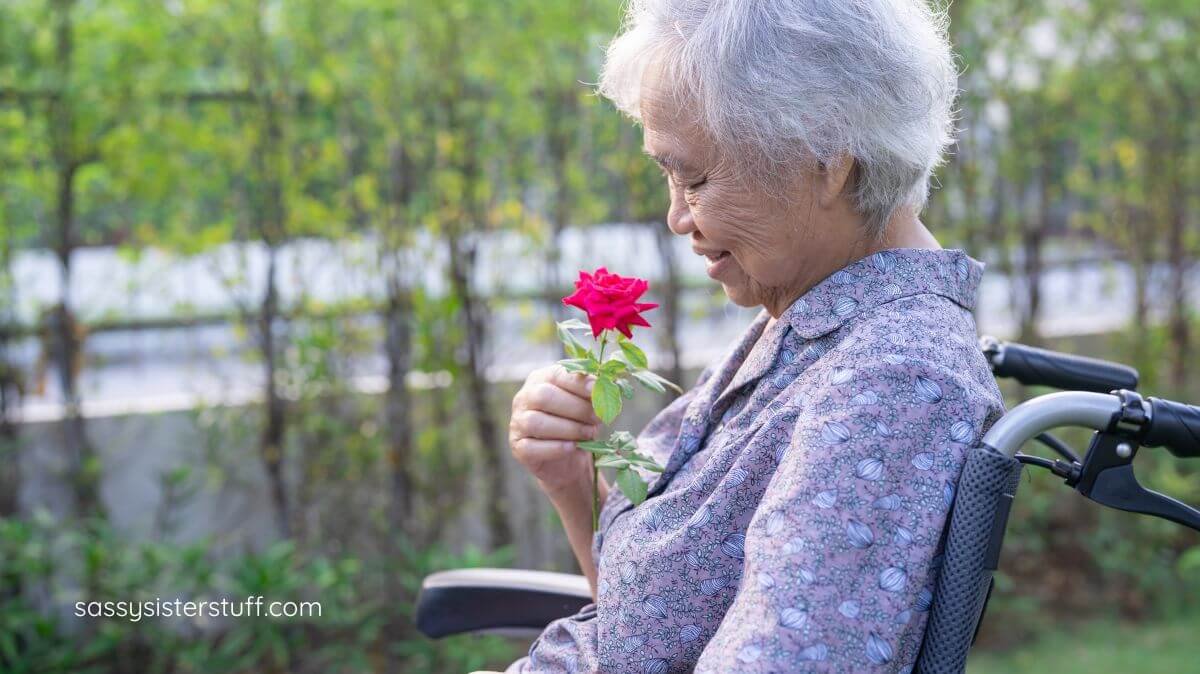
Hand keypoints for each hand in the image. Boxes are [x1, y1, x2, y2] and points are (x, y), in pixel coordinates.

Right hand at [509, 364, 601, 495]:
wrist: (570, 460)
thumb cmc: (579, 424)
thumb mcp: (588, 404)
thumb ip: (592, 393)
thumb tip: (606, 385)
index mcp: (541, 379)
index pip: (557, 375)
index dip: (579, 383)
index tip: (598, 390)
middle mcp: (524, 397)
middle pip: (544, 397)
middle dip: (576, 408)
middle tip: (597, 418)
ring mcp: (517, 422)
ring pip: (536, 422)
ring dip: (568, 429)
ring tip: (588, 434)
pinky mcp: (518, 447)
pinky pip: (532, 447)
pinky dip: (555, 448)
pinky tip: (572, 447)